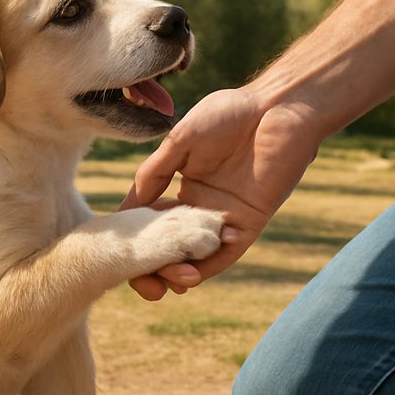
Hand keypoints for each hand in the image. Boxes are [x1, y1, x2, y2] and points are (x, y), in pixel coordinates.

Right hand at [121, 87, 319, 299]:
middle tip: (144, 286)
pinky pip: (225, 254)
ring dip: (178, 272)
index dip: (134, 241)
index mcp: (181, 186)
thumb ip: (154, 173)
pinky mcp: (249, 223)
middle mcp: (200, 207)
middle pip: (171, 245)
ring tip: (165, 284)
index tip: (117, 258)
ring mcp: (224, 218)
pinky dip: (207, 266)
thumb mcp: (180, 140)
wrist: (278, 107)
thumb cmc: (228, 113)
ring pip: (196, 256)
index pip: (151, 221)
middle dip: (154, 268)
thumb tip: (128, 208)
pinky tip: (191, 275)